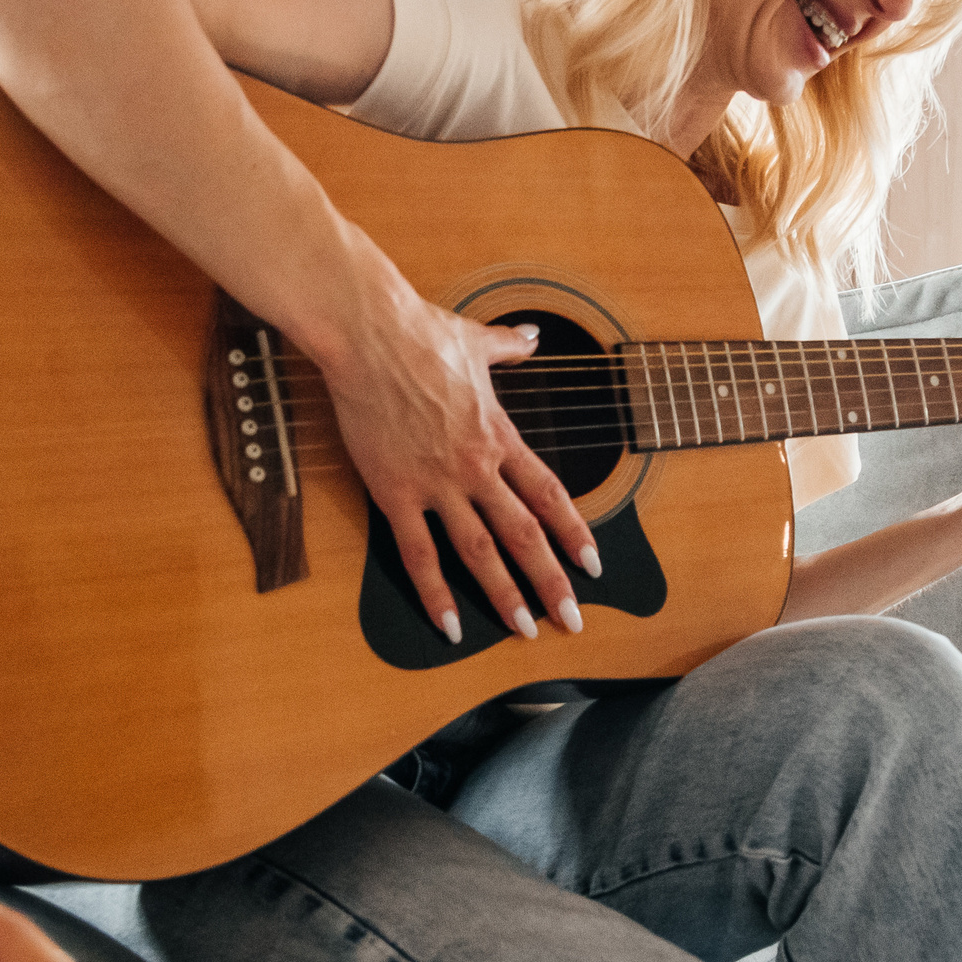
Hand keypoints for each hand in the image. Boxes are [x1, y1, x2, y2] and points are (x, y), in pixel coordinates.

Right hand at [314, 292, 597, 641]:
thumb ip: (509, 346)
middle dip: (551, 580)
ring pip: (480, 551)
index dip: (574, 532)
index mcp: (499, 434)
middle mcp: (476, 466)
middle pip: (524, 534)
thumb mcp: (476, 338)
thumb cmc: (420, 331)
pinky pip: (418, 554)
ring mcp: (436, 483)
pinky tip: (450, 625)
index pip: (548, 495)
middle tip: (572, 619)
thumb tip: (531, 335)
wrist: (370, 332)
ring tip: (523, 629)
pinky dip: (435, 593)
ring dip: (504, 594)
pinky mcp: (395, 492)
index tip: (592, 563)